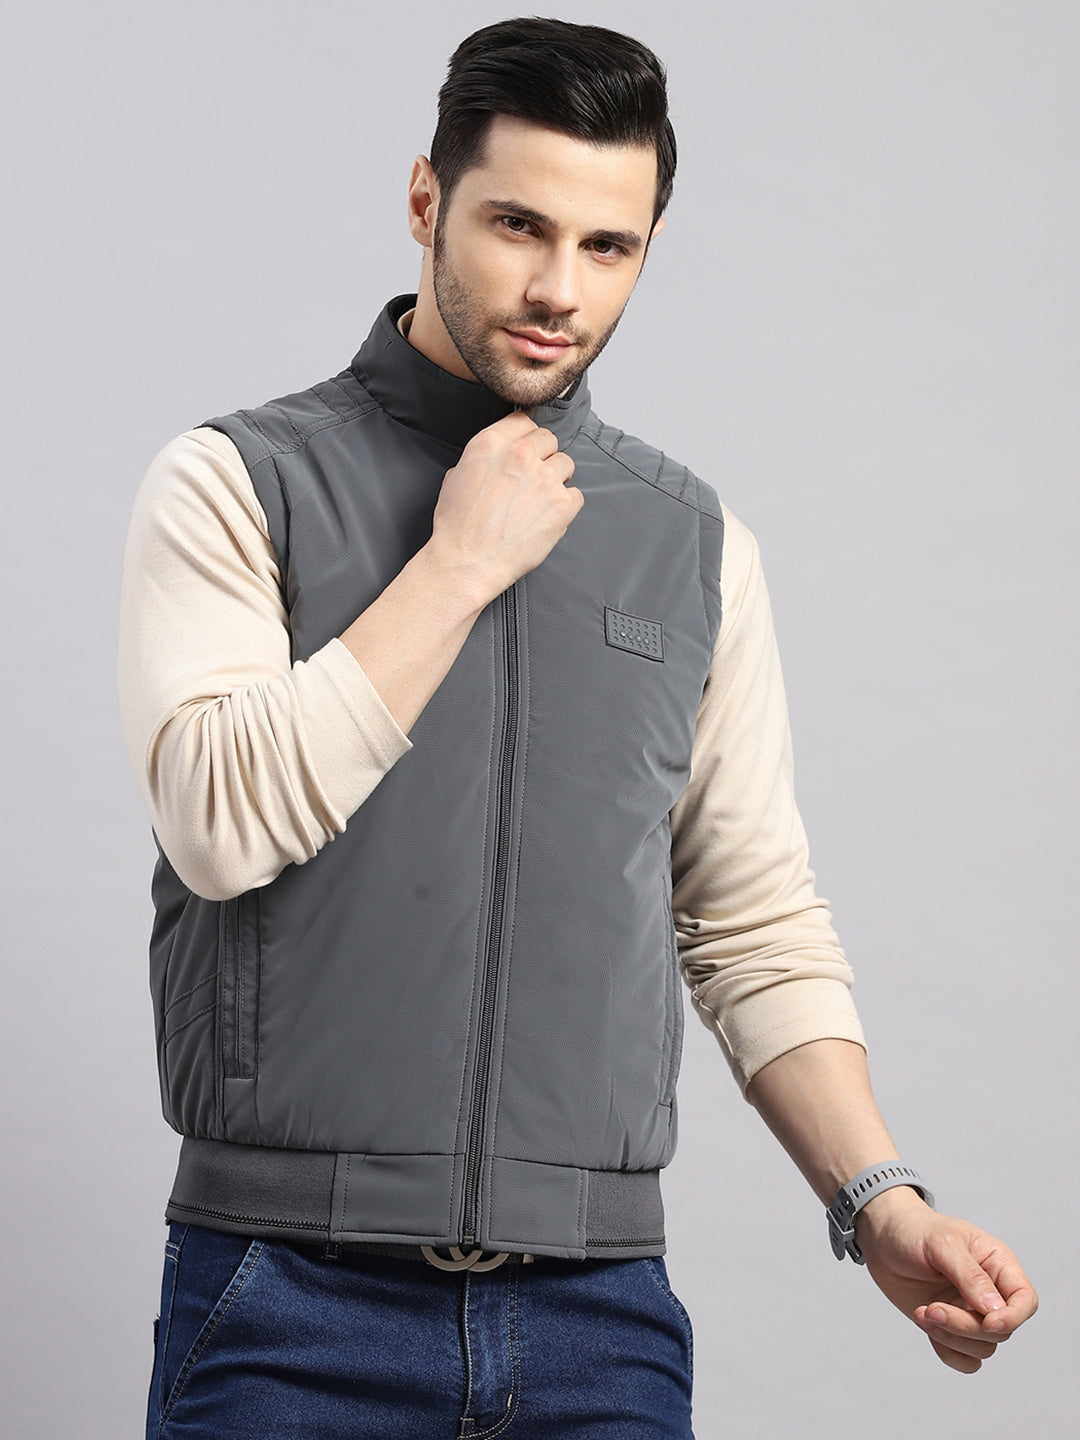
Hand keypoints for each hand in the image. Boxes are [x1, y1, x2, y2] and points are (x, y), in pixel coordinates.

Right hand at [428, 412, 582, 607]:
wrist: (467, 563)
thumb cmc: (457, 526)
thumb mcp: (456, 476)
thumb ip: (483, 458)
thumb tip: (496, 457)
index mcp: (492, 443)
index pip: (524, 420)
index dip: (525, 436)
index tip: (526, 448)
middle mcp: (522, 455)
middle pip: (549, 439)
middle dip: (542, 455)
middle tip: (532, 478)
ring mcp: (546, 479)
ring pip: (566, 464)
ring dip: (556, 478)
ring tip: (539, 500)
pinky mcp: (563, 505)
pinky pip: (576, 494)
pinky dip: (566, 505)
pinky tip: (547, 517)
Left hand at [856, 1187, 1037, 1372]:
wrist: (882, 1238)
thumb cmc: (914, 1230)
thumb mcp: (941, 1243)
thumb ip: (970, 1276)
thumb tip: (995, 1311)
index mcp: (997, 1263)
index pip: (1025, 1300)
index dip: (1013, 1318)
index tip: (988, 1322)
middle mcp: (990, 1292)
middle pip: (1001, 1331)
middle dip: (966, 1326)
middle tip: (931, 1308)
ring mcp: (970, 1311)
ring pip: (983, 1348)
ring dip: (951, 1337)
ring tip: (922, 1312)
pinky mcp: (950, 1327)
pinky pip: (965, 1359)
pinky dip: (947, 1350)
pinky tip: (924, 1323)